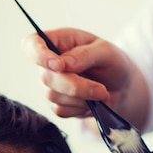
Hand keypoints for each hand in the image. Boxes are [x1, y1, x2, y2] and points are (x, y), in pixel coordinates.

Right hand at [21, 28, 148, 129]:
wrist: (121, 89)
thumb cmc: (113, 63)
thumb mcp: (106, 52)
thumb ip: (84, 54)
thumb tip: (62, 64)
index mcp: (58, 42)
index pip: (32, 44)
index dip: (38, 54)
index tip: (57, 65)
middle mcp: (49, 63)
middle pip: (46, 76)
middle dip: (74, 86)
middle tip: (101, 89)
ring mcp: (51, 86)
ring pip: (53, 96)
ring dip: (81, 98)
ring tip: (101, 93)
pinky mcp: (57, 104)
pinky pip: (61, 110)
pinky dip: (80, 109)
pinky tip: (92, 103)